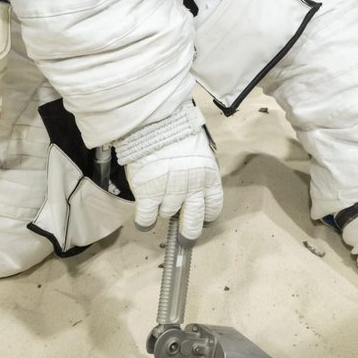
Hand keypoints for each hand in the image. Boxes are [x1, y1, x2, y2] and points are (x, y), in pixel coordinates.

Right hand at [115, 106, 222, 239]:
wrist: (154, 119)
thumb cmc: (176, 131)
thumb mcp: (199, 151)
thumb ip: (198, 173)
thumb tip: (192, 194)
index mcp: (209, 176)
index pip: (213, 207)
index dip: (207, 217)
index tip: (202, 221)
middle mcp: (193, 188)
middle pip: (194, 222)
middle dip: (189, 232)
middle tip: (184, 238)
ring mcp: (170, 192)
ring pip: (166, 214)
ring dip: (162, 209)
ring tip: (156, 195)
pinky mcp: (148, 193)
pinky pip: (147, 218)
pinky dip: (144, 221)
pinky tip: (143, 218)